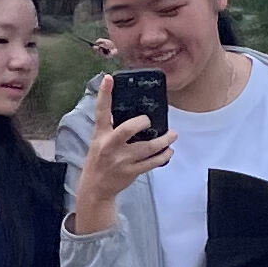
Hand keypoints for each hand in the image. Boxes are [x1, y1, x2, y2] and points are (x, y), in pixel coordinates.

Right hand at [71, 99, 170, 227]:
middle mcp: (109, 146)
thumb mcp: (99, 141)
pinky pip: (151, 162)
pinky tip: (169, 151)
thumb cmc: (99, 160)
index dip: (104, 93)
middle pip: (127, 129)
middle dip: (142, 122)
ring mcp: (121, 160)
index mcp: (101, 134)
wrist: (95, 188)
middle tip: (150, 120)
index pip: (101, 111)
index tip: (109, 78)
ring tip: (172, 135)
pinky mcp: (131, 171)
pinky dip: (163, 156)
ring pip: (147, 148)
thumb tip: (132, 112)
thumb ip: (111, 127)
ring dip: (163, 141)